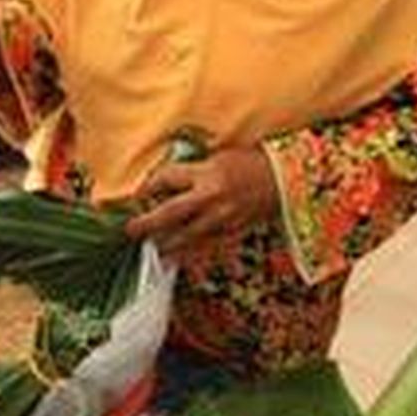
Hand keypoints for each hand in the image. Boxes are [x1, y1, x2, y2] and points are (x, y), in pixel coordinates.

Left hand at [125, 147, 278, 254]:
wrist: (286, 179)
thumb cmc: (252, 161)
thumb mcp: (219, 156)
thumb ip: (194, 169)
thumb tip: (167, 181)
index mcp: (207, 173)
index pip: (167, 179)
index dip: (148, 186)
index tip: (137, 193)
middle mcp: (212, 197)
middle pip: (171, 213)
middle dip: (147, 222)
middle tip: (130, 230)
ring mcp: (223, 218)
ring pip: (187, 236)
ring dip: (166, 242)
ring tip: (152, 247)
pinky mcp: (234, 231)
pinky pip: (207, 246)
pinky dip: (190, 254)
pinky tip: (176, 259)